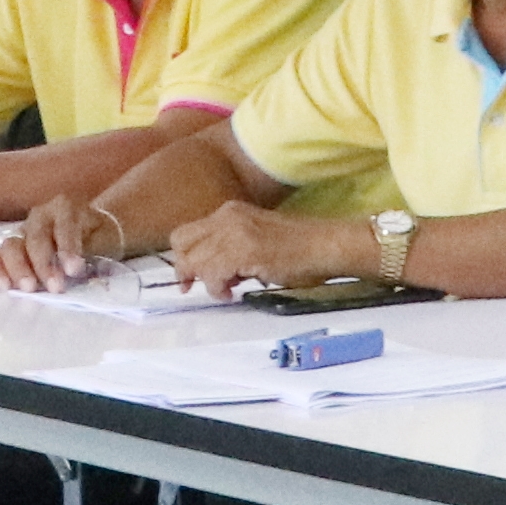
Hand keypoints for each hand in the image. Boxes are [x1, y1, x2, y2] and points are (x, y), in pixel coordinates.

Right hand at [0, 197, 124, 292]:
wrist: (90, 231)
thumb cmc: (99, 236)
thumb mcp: (104, 239)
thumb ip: (91, 251)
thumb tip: (75, 269)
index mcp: (65, 207)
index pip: (64, 226)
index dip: (68, 248)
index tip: (74, 270)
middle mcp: (39, 215)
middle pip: (35, 237)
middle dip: (43, 264)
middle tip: (54, 287)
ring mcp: (22, 229)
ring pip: (10, 244)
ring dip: (18, 267)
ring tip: (28, 289)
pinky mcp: (10, 245)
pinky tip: (4, 286)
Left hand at [170, 199, 363, 299]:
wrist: (324, 245)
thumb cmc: (297, 248)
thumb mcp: (254, 238)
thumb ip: (229, 248)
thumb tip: (212, 272)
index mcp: (228, 211)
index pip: (187, 233)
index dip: (183, 257)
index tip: (189, 278)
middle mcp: (226, 216)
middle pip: (181, 243)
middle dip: (185, 268)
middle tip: (195, 287)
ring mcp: (234, 232)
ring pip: (194, 260)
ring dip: (206, 281)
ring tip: (228, 289)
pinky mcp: (243, 250)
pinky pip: (212, 273)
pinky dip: (217, 288)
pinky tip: (232, 293)